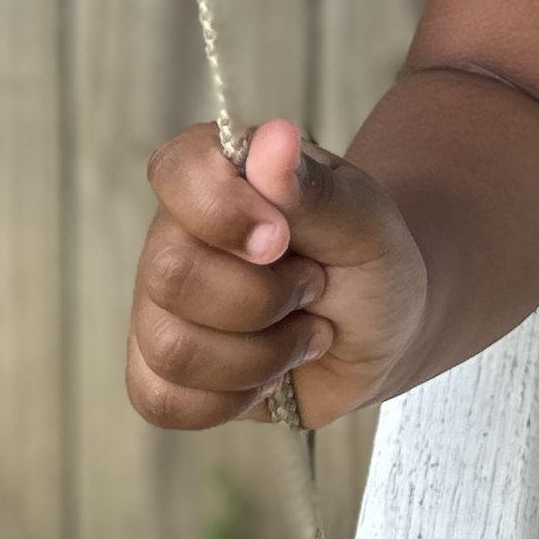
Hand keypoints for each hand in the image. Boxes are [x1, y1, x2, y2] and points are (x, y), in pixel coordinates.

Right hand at [128, 116, 428, 431]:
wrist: (380, 330)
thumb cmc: (369, 259)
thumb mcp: (364, 220)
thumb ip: (314, 187)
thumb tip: (274, 139)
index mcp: (222, 176)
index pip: (176, 170)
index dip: (221, 210)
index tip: (281, 238)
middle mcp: (176, 236)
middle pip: (170, 274)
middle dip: (263, 297)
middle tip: (315, 285)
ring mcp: (159, 308)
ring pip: (171, 347)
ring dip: (262, 353)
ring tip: (306, 331)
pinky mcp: (158, 373)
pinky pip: (162, 399)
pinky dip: (234, 396)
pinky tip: (272, 373)